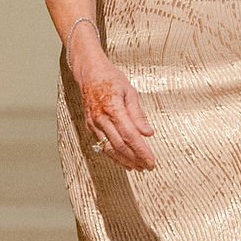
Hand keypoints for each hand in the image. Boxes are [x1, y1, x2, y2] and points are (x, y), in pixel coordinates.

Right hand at [69, 36, 155, 170]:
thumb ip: (138, 114)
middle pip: (120, 145)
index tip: (151, 160)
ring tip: (138, 167)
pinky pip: (102, 145)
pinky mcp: (90, 127)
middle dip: (135, 158)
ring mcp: (93, 124)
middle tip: (148, 166)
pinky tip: (124, 161)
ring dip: (124, 160)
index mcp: (112, 107)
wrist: (88, 72)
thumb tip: (148, 133)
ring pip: (109, 148)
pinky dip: (114, 156)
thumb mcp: (129, 91)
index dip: (141, 150)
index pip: (129, 135)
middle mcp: (101, 118)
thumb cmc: (110, 78)